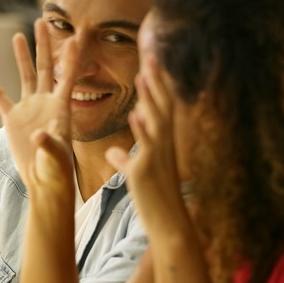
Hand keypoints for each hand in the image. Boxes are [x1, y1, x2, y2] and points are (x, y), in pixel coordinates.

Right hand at [0, 19, 75, 186]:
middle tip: (42, 21)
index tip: (76, 36)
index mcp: (61, 108)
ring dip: (22, 56)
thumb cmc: (57, 170)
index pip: (67, 77)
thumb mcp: (56, 157)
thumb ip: (50, 144)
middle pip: (46, 67)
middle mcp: (46, 103)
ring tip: (18, 36)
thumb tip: (39, 135)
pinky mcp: (12, 119)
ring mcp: (29, 109)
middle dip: (44, 45)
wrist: (43, 181)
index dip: (71, 58)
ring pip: (25, 76)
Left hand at [105, 54, 185, 233]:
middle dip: (157, 84)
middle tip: (151, 57)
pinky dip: (141, 130)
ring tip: (142, 76)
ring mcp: (157, 158)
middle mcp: (163, 147)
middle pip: (162, 109)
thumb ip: (127, 159)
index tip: (150, 65)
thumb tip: (114, 153)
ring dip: (149, 99)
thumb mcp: (138, 175)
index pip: (160, 110)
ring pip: (155, 123)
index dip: (156, 88)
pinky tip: (135, 114)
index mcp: (161, 145)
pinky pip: (145, 147)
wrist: (168, 225)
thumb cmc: (153, 199)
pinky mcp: (147, 171)